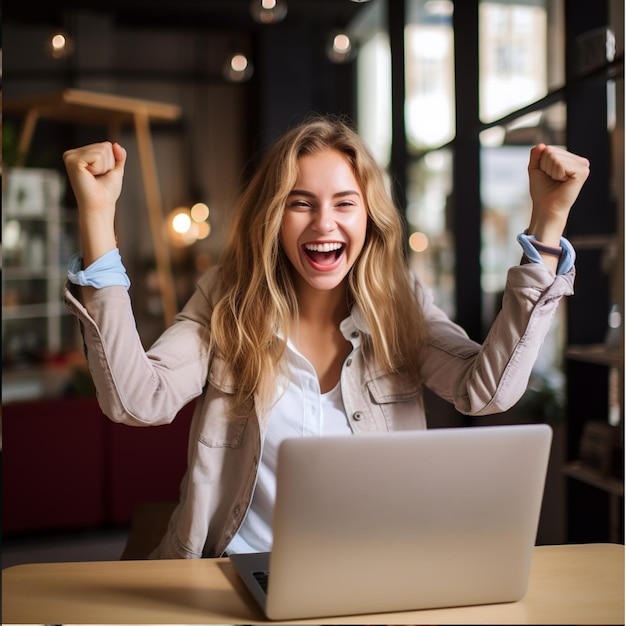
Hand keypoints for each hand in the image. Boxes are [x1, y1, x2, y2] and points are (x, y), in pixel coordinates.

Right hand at [63, 142, 126, 264]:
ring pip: (103, 150)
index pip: (106, 146)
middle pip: (105, 146)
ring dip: (105, 167)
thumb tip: (116, 144)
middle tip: (99, 178)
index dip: (111, 162)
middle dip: (109, 164)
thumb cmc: (106, 191)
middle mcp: (73, 153)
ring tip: (95, 178)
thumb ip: (118, 155)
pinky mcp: (73, 161)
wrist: (100, 205)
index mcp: (80, 154)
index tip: (102, 175)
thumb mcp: (115, 170)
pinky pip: (98, 156)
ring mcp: (71, 156)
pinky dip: (100, 168)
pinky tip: (90, 176)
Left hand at [528, 143, 589, 225]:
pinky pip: (561, 164)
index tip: (547, 176)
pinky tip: (563, 182)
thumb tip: (541, 145)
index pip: (548, 149)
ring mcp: (582, 165)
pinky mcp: (582, 171)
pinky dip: (556, 174)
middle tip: (552, 180)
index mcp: (570, 159)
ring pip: (555, 157)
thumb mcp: (536, 169)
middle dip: (545, 167)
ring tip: (557, 181)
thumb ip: (536, 155)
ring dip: (550, 171)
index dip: (541, 164)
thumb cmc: (542, 190)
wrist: (546, 207)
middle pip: (551, 151)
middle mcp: (578, 160)